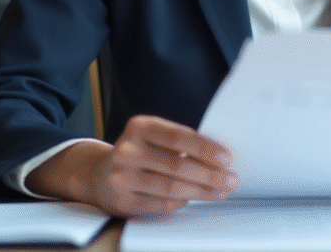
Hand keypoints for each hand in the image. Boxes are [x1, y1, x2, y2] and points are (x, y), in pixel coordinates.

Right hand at [26, 114, 239, 216]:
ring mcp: (122, 177)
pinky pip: (161, 204)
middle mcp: (128, 150)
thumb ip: (179, 142)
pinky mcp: (122, 201)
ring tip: (221, 191)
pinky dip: (181, 202)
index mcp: (139, 127)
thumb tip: (219, 157)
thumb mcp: (153, 137)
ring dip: (202, 191)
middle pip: (177, 165)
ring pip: (171, 188)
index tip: (227, 158)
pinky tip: (195, 198)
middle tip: (231, 179)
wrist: (99, 174)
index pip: (178, 137)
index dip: (205, 149)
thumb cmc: (139, 153)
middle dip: (210, 174)